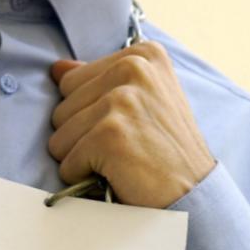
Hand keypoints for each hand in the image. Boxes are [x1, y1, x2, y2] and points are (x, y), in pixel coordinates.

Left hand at [48, 42, 214, 207]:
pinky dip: (84, 178)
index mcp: (140, 55)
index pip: (70, 82)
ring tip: (121, 160)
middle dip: (81, 137)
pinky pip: (66, 164)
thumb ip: (96, 81)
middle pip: (60, 109)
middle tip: (124, 147)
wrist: (193, 194)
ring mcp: (122, 100)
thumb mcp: (140, 101)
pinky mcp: (110, 133)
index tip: (126, 125)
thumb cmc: (164, 151)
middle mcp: (133, 68)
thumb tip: (56, 68)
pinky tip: (117, 176)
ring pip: (58, 137)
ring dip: (82, 159)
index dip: (88, 115)